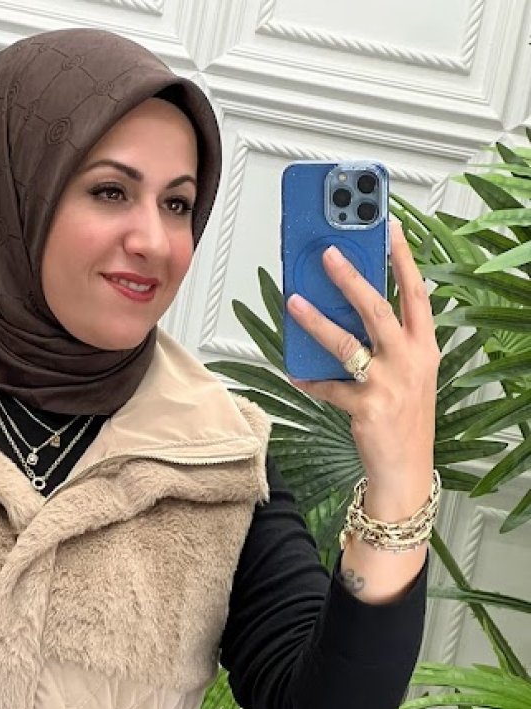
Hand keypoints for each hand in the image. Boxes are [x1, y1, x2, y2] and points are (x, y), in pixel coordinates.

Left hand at [285, 218, 438, 504]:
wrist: (405, 469)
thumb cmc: (404, 419)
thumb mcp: (408, 374)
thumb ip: (387, 344)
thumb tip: (347, 311)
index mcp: (424, 348)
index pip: (415, 294)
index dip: (402, 259)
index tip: (388, 227)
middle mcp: (410, 361)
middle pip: (378, 308)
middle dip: (351, 277)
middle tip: (327, 253)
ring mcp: (389, 384)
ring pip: (347, 343)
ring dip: (316, 320)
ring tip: (294, 301)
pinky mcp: (367, 408)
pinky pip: (329, 388)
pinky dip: (311, 380)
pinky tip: (297, 373)